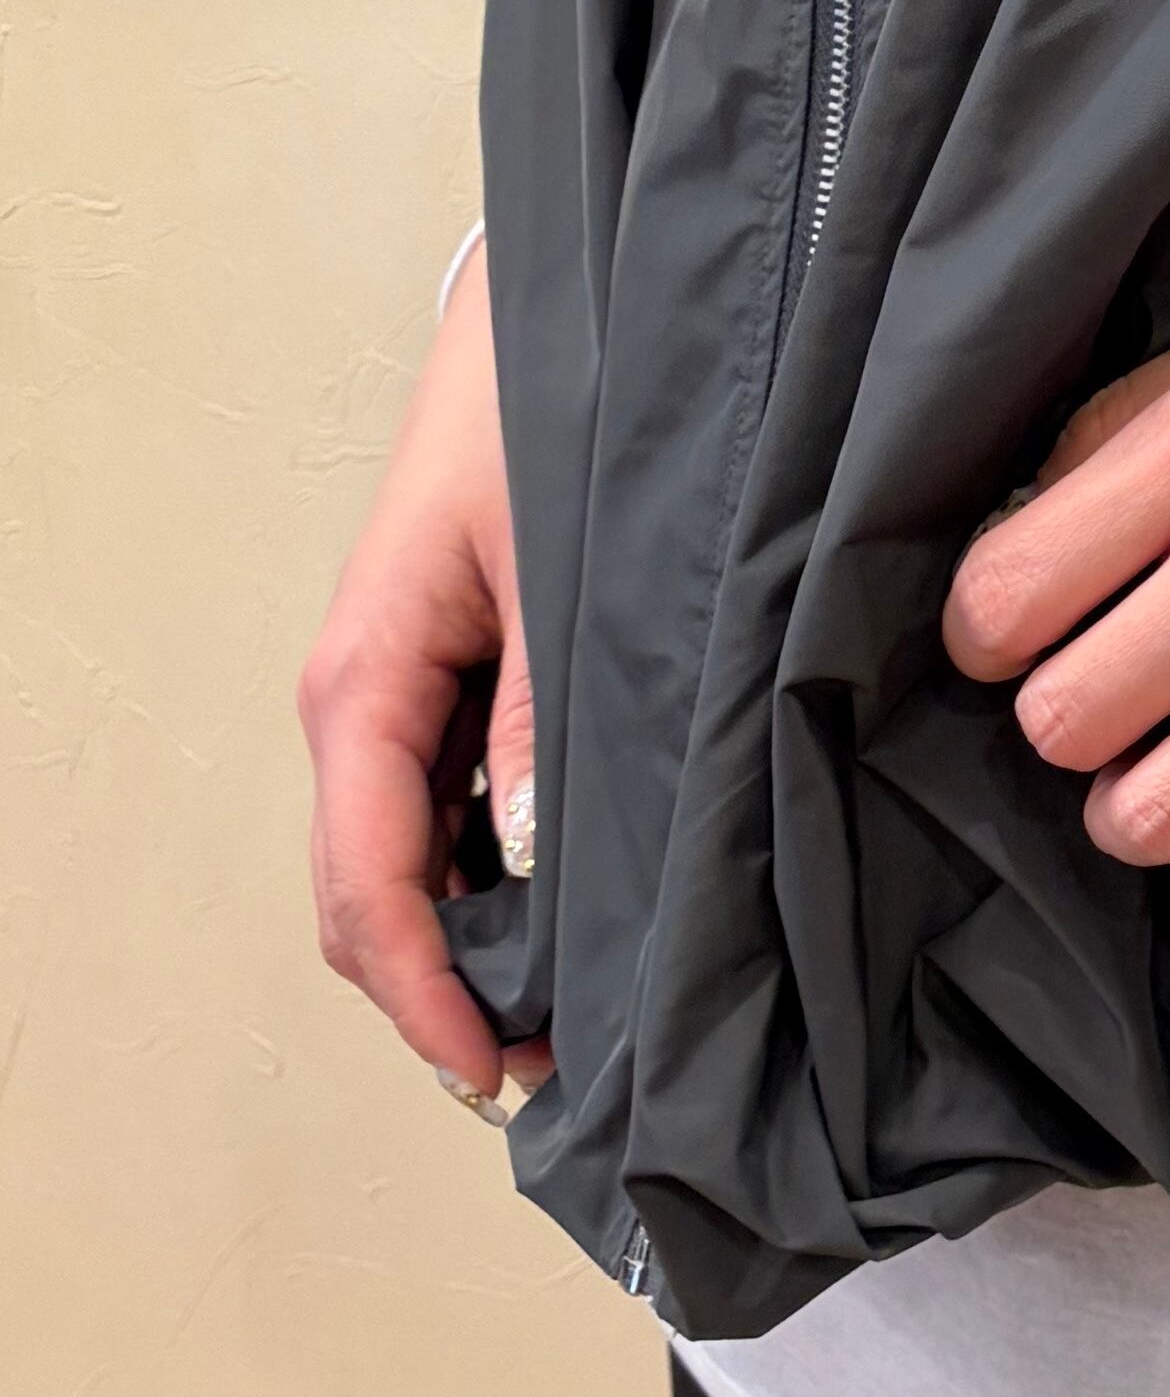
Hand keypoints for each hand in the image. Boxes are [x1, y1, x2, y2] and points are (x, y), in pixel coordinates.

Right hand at [297, 241, 549, 1111]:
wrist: (554, 324)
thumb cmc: (545, 422)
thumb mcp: (556, 571)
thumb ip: (544, 718)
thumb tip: (525, 862)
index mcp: (365, 682)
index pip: (368, 884)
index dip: (423, 996)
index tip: (490, 1070)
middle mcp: (365, 706)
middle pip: (374, 902)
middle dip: (445, 996)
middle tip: (561, 1072)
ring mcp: (401, 703)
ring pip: (411, 870)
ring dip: (473, 950)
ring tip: (578, 1019)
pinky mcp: (447, 691)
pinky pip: (449, 819)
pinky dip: (495, 887)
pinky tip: (575, 918)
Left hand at [942, 68, 1169, 909]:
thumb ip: (1136, 426)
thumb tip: (1029, 535)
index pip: (1001, 599)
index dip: (989, 634)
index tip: (1023, 633)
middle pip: (1062, 724)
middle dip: (1063, 725)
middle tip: (1111, 696)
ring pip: (1158, 818)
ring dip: (1141, 812)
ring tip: (1169, 772)